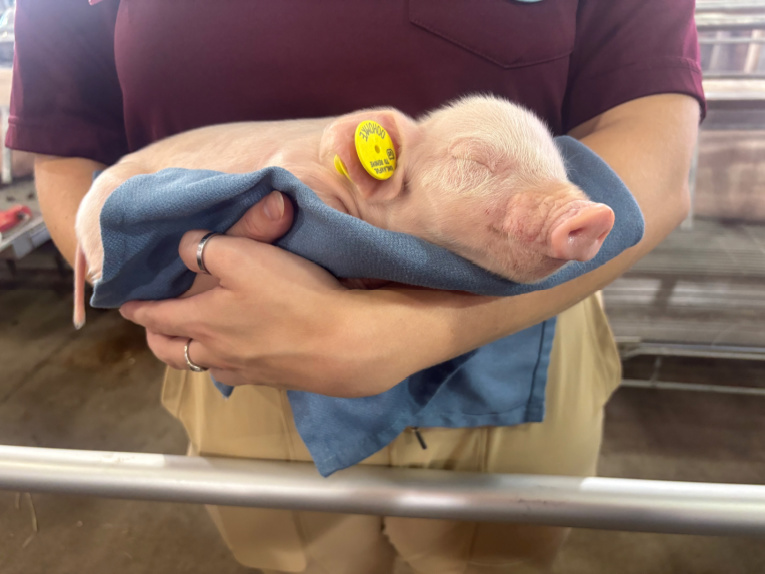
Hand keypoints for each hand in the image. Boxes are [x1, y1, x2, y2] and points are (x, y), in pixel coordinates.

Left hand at [119, 190, 423, 396]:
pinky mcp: (274, 378)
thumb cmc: (291, 296)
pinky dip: (226, 362)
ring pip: (204, 366)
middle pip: (172, 353)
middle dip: (157, 338)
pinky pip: (236, 373)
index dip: (137, 308)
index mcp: (201, 323)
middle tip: (155, 326)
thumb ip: (206, 247)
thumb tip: (186, 247)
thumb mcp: (244, 256)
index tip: (124, 305)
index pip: (155, 317)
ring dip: (192, 353)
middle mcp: (216, 353)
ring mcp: (245, 371)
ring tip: (196, 340)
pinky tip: (240, 353)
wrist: (345, 344)